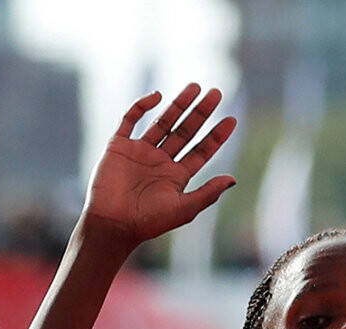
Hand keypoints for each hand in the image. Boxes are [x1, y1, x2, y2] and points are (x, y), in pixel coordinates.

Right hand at [83, 84, 237, 244]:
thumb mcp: (184, 208)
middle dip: (200, 113)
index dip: (216, 136)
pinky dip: (142, 106)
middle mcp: (160, 161)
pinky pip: (130, 119)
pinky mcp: (119, 146)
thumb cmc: (148, 222)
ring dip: (178, 104)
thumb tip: (233, 179)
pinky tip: (157, 96)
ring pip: (163, 122)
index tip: (231, 119)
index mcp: (176, 176)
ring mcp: (140, 151)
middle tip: (216, 93)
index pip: (202, 151)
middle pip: (185, 131)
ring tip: (195, 87)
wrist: (112, 224)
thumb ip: (208, 193)